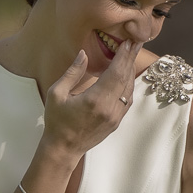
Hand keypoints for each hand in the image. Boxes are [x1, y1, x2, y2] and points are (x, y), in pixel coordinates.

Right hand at [41, 41, 137, 157]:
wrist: (63, 149)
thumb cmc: (57, 122)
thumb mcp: (57, 94)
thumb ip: (72, 73)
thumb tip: (84, 54)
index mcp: (95, 100)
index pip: (115, 73)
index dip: (123, 56)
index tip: (128, 43)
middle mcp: (109, 109)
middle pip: (125, 79)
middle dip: (130, 59)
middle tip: (135, 43)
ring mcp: (115, 117)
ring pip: (129, 90)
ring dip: (131, 72)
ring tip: (132, 56)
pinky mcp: (116, 122)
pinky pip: (127, 100)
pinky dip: (128, 85)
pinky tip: (126, 76)